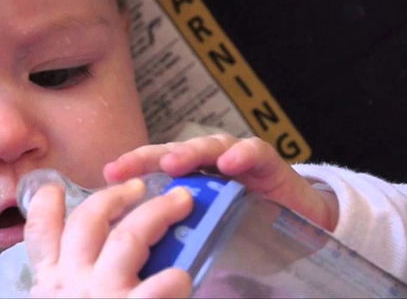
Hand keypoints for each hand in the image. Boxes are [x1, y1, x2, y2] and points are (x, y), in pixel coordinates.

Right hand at [24, 178, 192, 297]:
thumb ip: (65, 284)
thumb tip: (86, 260)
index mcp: (50, 285)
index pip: (39, 234)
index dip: (44, 205)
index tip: (54, 189)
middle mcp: (70, 285)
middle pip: (88, 222)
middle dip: (115, 196)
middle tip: (140, 186)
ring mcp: (100, 297)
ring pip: (128, 238)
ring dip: (157, 213)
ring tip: (182, 202)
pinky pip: (158, 288)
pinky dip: (174, 280)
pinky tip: (184, 277)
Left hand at [103, 134, 338, 230]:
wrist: (299, 227)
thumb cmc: (245, 230)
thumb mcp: (204, 234)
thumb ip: (176, 237)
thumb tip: (140, 258)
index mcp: (188, 180)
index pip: (154, 169)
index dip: (132, 169)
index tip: (108, 174)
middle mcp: (208, 165)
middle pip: (173, 153)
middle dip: (149, 157)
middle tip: (129, 167)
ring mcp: (236, 160)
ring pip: (207, 147)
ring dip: (190, 153)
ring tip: (174, 164)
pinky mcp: (267, 163)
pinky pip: (253, 152)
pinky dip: (241, 154)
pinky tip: (229, 163)